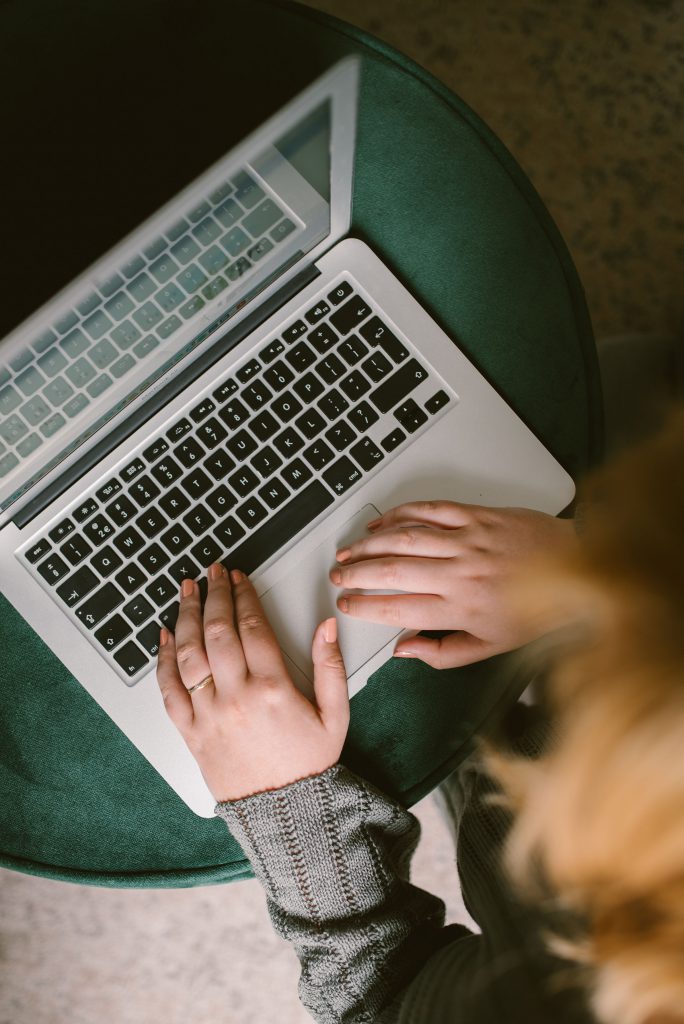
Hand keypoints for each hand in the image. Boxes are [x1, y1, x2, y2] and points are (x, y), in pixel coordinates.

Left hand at [156, 563, 349, 802]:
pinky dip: (163, 659)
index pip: (253, 627)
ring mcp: (209, 714)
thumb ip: (331, 666)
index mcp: (273, 689)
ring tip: (188, 590)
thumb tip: (327, 626)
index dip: (244, 596)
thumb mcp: (335, 715)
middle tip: (214, 572)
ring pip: (189, 653)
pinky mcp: (190, 731)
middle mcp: (236, 697)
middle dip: (215, 594)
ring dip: (186, 615)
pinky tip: (165, 634)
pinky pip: (169, 689)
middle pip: (218, 631)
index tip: (240, 578)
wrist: (284, 814)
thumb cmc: (308, 765)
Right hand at [329, 500, 577, 668]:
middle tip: (338, 576)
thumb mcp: (491, 648)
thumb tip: (404, 651)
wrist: (580, 570)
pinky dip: (400, 514)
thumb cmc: (537, 610)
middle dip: (356, 574)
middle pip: (392, 571)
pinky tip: (382, 522)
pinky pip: (429, 511)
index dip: (363, 606)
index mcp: (461, 610)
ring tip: (348, 551)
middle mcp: (460, 575)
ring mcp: (467, 542)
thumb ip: (443, 653)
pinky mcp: (476, 517)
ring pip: (404, 539)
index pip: (398, 609)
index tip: (346, 605)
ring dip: (369, 544)